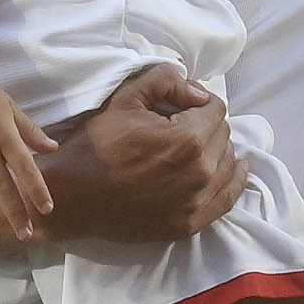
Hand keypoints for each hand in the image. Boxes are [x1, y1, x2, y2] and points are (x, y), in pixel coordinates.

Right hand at [40, 64, 245, 243]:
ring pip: (228, 164)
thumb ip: (167, 81)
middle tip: (180, 127)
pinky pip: (228, 197)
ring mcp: (198, 200)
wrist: (70, 196)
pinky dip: (232, 180)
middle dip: (206, 125)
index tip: (180, 107)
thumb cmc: (95, 145)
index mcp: (188, 138)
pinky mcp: (191, 223)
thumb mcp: (125, 98)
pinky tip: (232, 169)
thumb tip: (198, 92)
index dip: (198, 102)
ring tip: (195, 147)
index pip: (216, 109)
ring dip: (217, 150)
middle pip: (223, 135)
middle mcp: (201, 171)